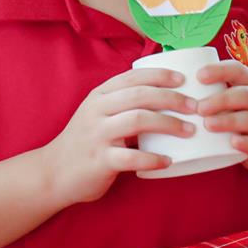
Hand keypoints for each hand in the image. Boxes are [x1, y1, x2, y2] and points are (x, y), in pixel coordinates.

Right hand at [42, 68, 196, 206]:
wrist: (53, 172)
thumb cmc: (84, 143)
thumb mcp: (97, 115)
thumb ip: (121, 104)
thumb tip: (164, 97)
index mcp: (99, 95)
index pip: (133, 76)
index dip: (160, 75)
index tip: (184, 80)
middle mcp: (97, 110)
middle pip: (140, 95)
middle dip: (172, 98)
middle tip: (195, 107)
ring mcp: (97, 135)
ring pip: (138, 120)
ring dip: (168, 124)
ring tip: (190, 131)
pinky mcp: (99, 160)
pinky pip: (131, 157)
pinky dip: (154, 159)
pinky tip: (169, 161)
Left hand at [192, 59, 247, 171]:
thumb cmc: (242, 115)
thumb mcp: (234, 99)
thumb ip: (211, 89)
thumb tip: (167, 78)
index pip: (239, 70)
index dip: (219, 71)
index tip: (198, 76)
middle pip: (245, 95)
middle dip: (221, 100)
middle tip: (198, 107)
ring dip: (229, 121)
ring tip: (208, 125)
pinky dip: (247, 144)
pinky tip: (233, 143)